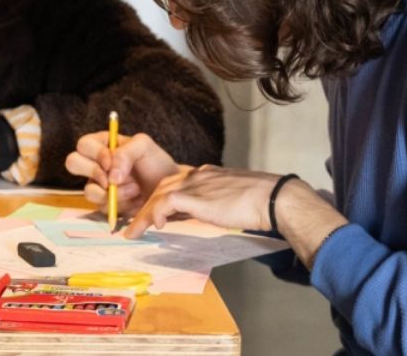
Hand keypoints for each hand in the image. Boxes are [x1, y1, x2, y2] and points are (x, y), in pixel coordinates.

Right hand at [64, 132, 181, 215]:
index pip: (84, 144)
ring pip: (88, 190)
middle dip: (93, 172)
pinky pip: (101, 207)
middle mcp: (96, 163)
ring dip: (113, 192)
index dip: (95, 153)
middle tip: (113, 179)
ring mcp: (98, 184)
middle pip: (72, 163)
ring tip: (135, 189)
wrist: (168, 187)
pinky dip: (119, 204)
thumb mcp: (144, 146)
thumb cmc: (155, 162)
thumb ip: (126, 152)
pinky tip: (135, 199)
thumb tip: (111, 176)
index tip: (111, 162)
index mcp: (103, 144)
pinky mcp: (105, 203)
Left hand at [123, 165, 282, 237]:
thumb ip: (218, 201)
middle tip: (136, 225)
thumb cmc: (261, 201)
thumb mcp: (233, 198)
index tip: (153, 214)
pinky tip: (155, 226)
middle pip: (162, 187)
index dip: (161, 198)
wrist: (272, 198)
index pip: (175, 182)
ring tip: (134, 232)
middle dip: (146, 206)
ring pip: (159, 194)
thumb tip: (213, 213)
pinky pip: (166, 202)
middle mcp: (199, 175)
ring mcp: (197, 184)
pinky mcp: (197, 197)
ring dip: (144, 214)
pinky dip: (156, 213)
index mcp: (207, 174)